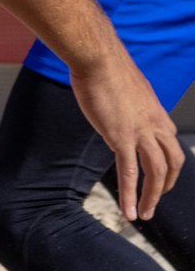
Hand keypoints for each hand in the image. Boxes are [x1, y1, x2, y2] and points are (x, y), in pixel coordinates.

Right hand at [68, 53, 184, 220]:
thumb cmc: (105, 65)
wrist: (97, 57)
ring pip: (156, 172)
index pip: (171, 143)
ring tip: (144, 214)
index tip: (158, 175)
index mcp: (156, 112)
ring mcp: (140, 132)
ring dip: (152, 197)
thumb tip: (120, 103)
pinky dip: (131, 195)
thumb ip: (128, 101)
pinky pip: (129, 173)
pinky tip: (128, 212)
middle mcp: (155, 124)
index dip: (168, 163)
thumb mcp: (126, 86)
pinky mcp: (121, 137)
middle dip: (167, 185)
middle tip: (155, 200)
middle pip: (172, 162)